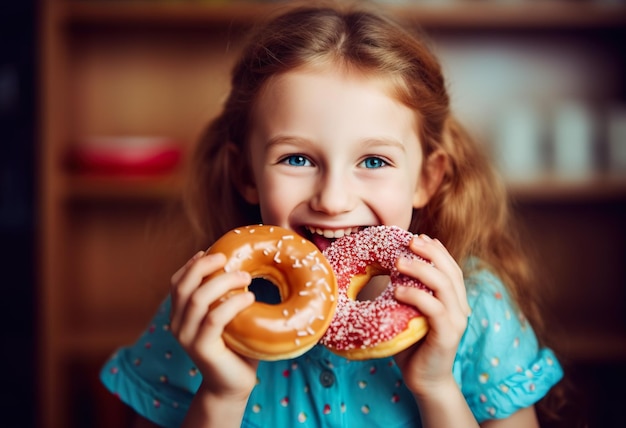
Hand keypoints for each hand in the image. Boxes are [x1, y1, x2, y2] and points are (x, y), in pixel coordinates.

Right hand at [169, 251, 257, 398]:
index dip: (192, 264)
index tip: (213, 252)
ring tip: (246, 277)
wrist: (232, 385)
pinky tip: (250, 297)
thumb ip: (223, 296)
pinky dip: (232, 304)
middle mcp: (177, 324)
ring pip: (198, 298)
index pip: (177, 282)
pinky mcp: (201, 349)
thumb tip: (238, 265)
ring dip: (223, 282)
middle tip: (229, 260)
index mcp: (180, 314)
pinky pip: (214, 319)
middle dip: (205, 266)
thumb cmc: (235, 347)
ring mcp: (186, 337)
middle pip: (183, 285)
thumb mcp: (227, 316)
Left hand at [393, 234, 470, 396]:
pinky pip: (434, 309)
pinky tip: (397, 290)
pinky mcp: (447, 335)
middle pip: (450, 271)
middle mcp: (459, 307)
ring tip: (399, 260)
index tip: (418, 236)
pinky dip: (416, 295)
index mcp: (453, 300)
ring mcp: (456, 321)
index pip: (450, 267)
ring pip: (444, 286)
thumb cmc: (411, 345)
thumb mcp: (405, 312)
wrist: (424, 380)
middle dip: (431, 252)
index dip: (437, 250)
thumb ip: (402, 292)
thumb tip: (377, 270)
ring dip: (421, 269)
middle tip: (410, 240)